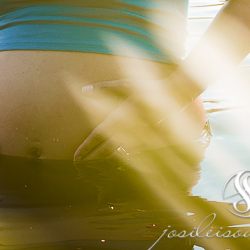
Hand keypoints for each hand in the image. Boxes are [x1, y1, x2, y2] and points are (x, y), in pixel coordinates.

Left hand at [73, 76, 193, 161]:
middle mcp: (124, 130)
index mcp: (117, 118)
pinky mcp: (145, 138)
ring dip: (105, 157)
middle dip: (92, 157)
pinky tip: (118, 156)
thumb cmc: (148, 88)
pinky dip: (122, 154)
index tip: (76, 157)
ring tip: (95, 163)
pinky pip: (130, 150)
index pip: (96, 137)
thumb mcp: (125, 84)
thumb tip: (85, 90)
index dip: (85, 148)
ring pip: (117, 151)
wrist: (173, 96)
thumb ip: (104, 87)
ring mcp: (135, 136)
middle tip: (80, 165)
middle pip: (104, 149)